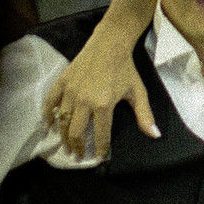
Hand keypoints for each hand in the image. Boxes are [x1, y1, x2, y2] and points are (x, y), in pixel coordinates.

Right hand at [41, 31, 157, 158]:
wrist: (109, 44)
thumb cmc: (125, 69)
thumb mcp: (138, 92)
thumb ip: (144, 115)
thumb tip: (155, 135)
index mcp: (103, 105)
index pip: (100, 135)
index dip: (100, 149)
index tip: (98, 158)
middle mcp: (84, 100)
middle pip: (75, 132)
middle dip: (77, 147)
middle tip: (78, 156)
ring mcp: (70, 91)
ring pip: (62, 120)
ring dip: (63, 137)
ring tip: (66, 146)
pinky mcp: (62, 82)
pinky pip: (50, 102)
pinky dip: (47, 116)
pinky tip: (47, 126)